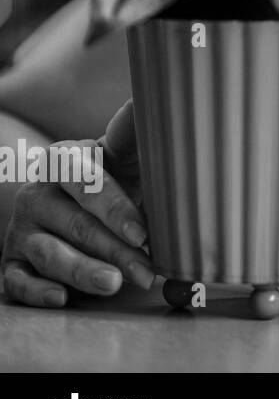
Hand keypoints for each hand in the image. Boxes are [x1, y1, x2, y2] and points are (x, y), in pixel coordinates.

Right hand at [1, 100, 154, 306]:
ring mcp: (21, 231)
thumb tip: (146, 100)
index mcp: (63, 161)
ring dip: (84, 273)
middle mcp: (36, 195)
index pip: (88, 185)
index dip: (115, 208)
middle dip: (115, 251)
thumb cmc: (112, 174)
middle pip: (77, 226)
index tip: (143, 232)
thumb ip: (133, 131)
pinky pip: (18, 283)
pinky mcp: (11, 263)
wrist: (74, 197)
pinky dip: (38, 292)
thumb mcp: (124, 150)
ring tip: (115, 284)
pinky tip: (61, 298)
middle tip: (145, 269)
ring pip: (51, 256)